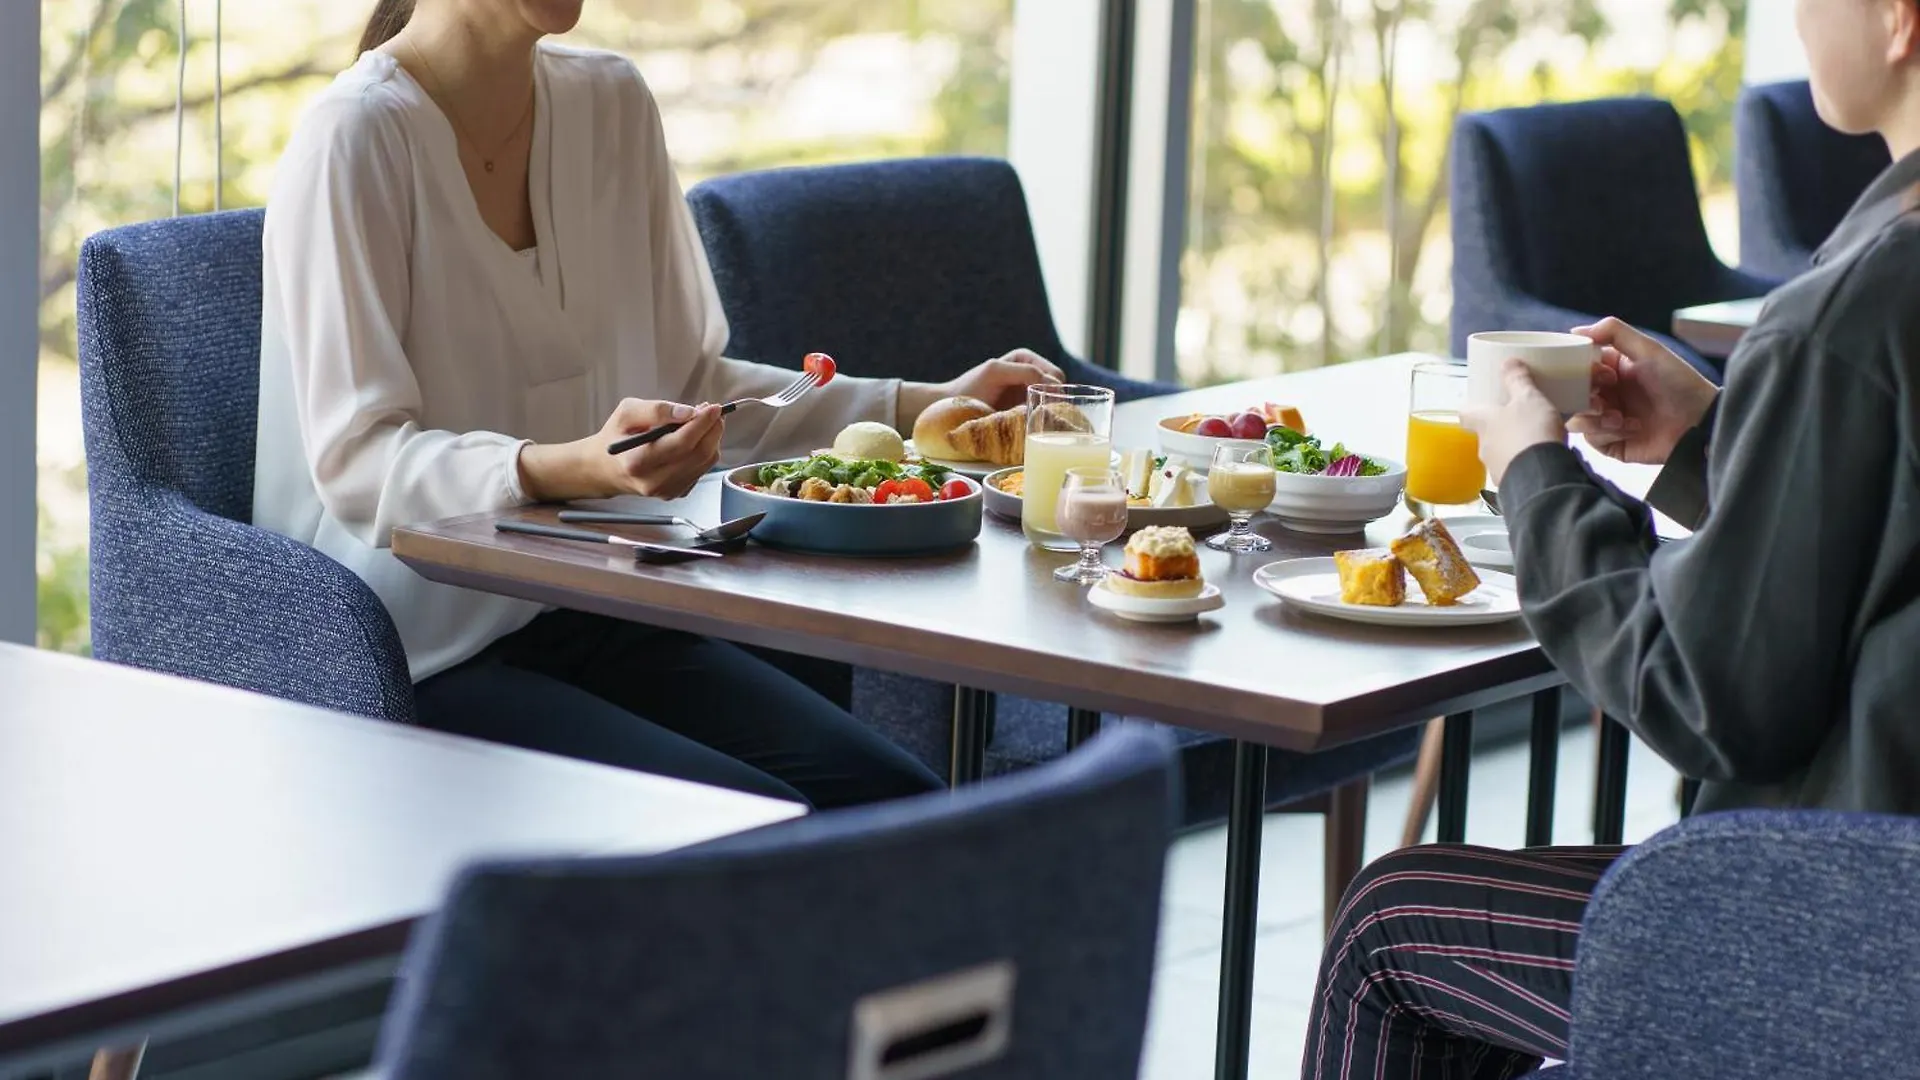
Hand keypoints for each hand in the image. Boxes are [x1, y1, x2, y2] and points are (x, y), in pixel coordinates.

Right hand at [519, 399, 723, 501]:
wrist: (606, 468)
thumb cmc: (615, 437)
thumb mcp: (626, 413)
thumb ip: (656, 410)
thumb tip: (687, 412)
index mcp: (637, 462)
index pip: (681, 443)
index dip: (702, 424)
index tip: (713, 407)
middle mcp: (653, 482)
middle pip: (698, 454)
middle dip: (712, 429)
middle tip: (713, 410)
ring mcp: (666, 491)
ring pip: (705, 463)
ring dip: (711, 439)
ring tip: (703, 421)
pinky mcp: (675, 493)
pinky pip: (701, 470)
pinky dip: (704, 451)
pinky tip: (694, 438)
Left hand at [898, 348, 1065, 427]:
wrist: (953, 409)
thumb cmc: (971, 388)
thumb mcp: (996, 372)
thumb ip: (1025, 372)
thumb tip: (1054, 384)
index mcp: (1027, 359)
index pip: (1056, 375)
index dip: (1055, 390)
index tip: (1043, 405)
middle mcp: (1032, 374)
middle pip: (1060, 390)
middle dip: (1055, 402)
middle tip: (1041, 416)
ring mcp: (1030, 394)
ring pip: (1055, 405)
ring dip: (1050, 413)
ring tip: (1037, 422)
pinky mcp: (1026, 412)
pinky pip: (1044, 416)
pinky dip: (1043, 420)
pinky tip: (1035, 427)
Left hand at [1460, 360, 1567, 485]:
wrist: (1542, 477)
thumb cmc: (1530, 432)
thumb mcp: (1528, 398)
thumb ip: (1518, 380)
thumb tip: (1508, 362)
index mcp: (1483, 422)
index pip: (1465, 412)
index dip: (1471, 406)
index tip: (1479, 401)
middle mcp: (1484, 446)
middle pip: (1484, 434)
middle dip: (1498, 427)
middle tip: (1516, 418)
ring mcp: (1495, 468)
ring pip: (1500, 453)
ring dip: (1512, 447)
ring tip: (1534, 439)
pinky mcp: (1511, 485)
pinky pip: (1515, 471)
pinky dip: (1523, 464)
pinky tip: (1540, 460)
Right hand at [1567, 317, 1717, 465]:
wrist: (1699, 421)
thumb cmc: (1678, 382)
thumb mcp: (1648, 349)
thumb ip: (1613, 332)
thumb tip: (1574, 332)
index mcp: (1611, 371)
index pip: (1578, 368)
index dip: (1579, 371)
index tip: (1598, 374)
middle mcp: (1607, 395)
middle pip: (1572, 396)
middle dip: (1583, 398)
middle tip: (1601, 400)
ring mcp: (1607, 421)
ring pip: (1576, 420)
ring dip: (1593, 418)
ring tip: (1618, 418)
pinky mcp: (1612, 444)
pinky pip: (1591, 440)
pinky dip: (1607, 434)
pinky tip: (1631, 428)